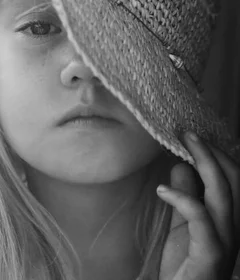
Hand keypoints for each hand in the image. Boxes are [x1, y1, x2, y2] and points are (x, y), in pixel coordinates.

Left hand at [157, 132, 239, 279]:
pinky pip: (201, 218)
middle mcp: (233, 226)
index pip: (232, 178)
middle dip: (212, 151)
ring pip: (223, 193)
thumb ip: (186, 197)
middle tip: (187, 132)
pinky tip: (162, 189)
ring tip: (182, 144)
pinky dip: (183, 198)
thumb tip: (181, 166)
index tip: (192, 134)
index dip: (216, 153)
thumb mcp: (182, 224)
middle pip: (233, 180)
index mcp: (229, 218)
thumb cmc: (185, 264)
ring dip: (204, 163)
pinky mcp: (210, 252)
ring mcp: (225, 239)